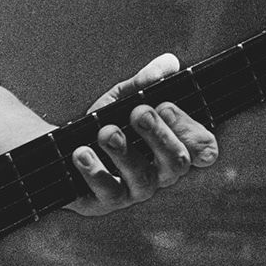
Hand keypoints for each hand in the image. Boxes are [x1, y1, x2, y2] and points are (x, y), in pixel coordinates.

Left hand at [67, 53, 218, 215]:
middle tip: (138, 112)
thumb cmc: (103, 124)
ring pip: (143, 179)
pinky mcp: (105, 201)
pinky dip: (96, 171)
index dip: (193, 132)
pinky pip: (107, 192)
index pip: (204, 149)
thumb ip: (143, 83)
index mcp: (172, 147)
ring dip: (124, 152)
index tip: (166, 106)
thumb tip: (168, 63)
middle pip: (177, 162)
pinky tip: (82, 153)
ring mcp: (135, 190)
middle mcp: (160, 173)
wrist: (62, 149)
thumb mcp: (121, 100)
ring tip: (105, 131)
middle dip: (159, 135)